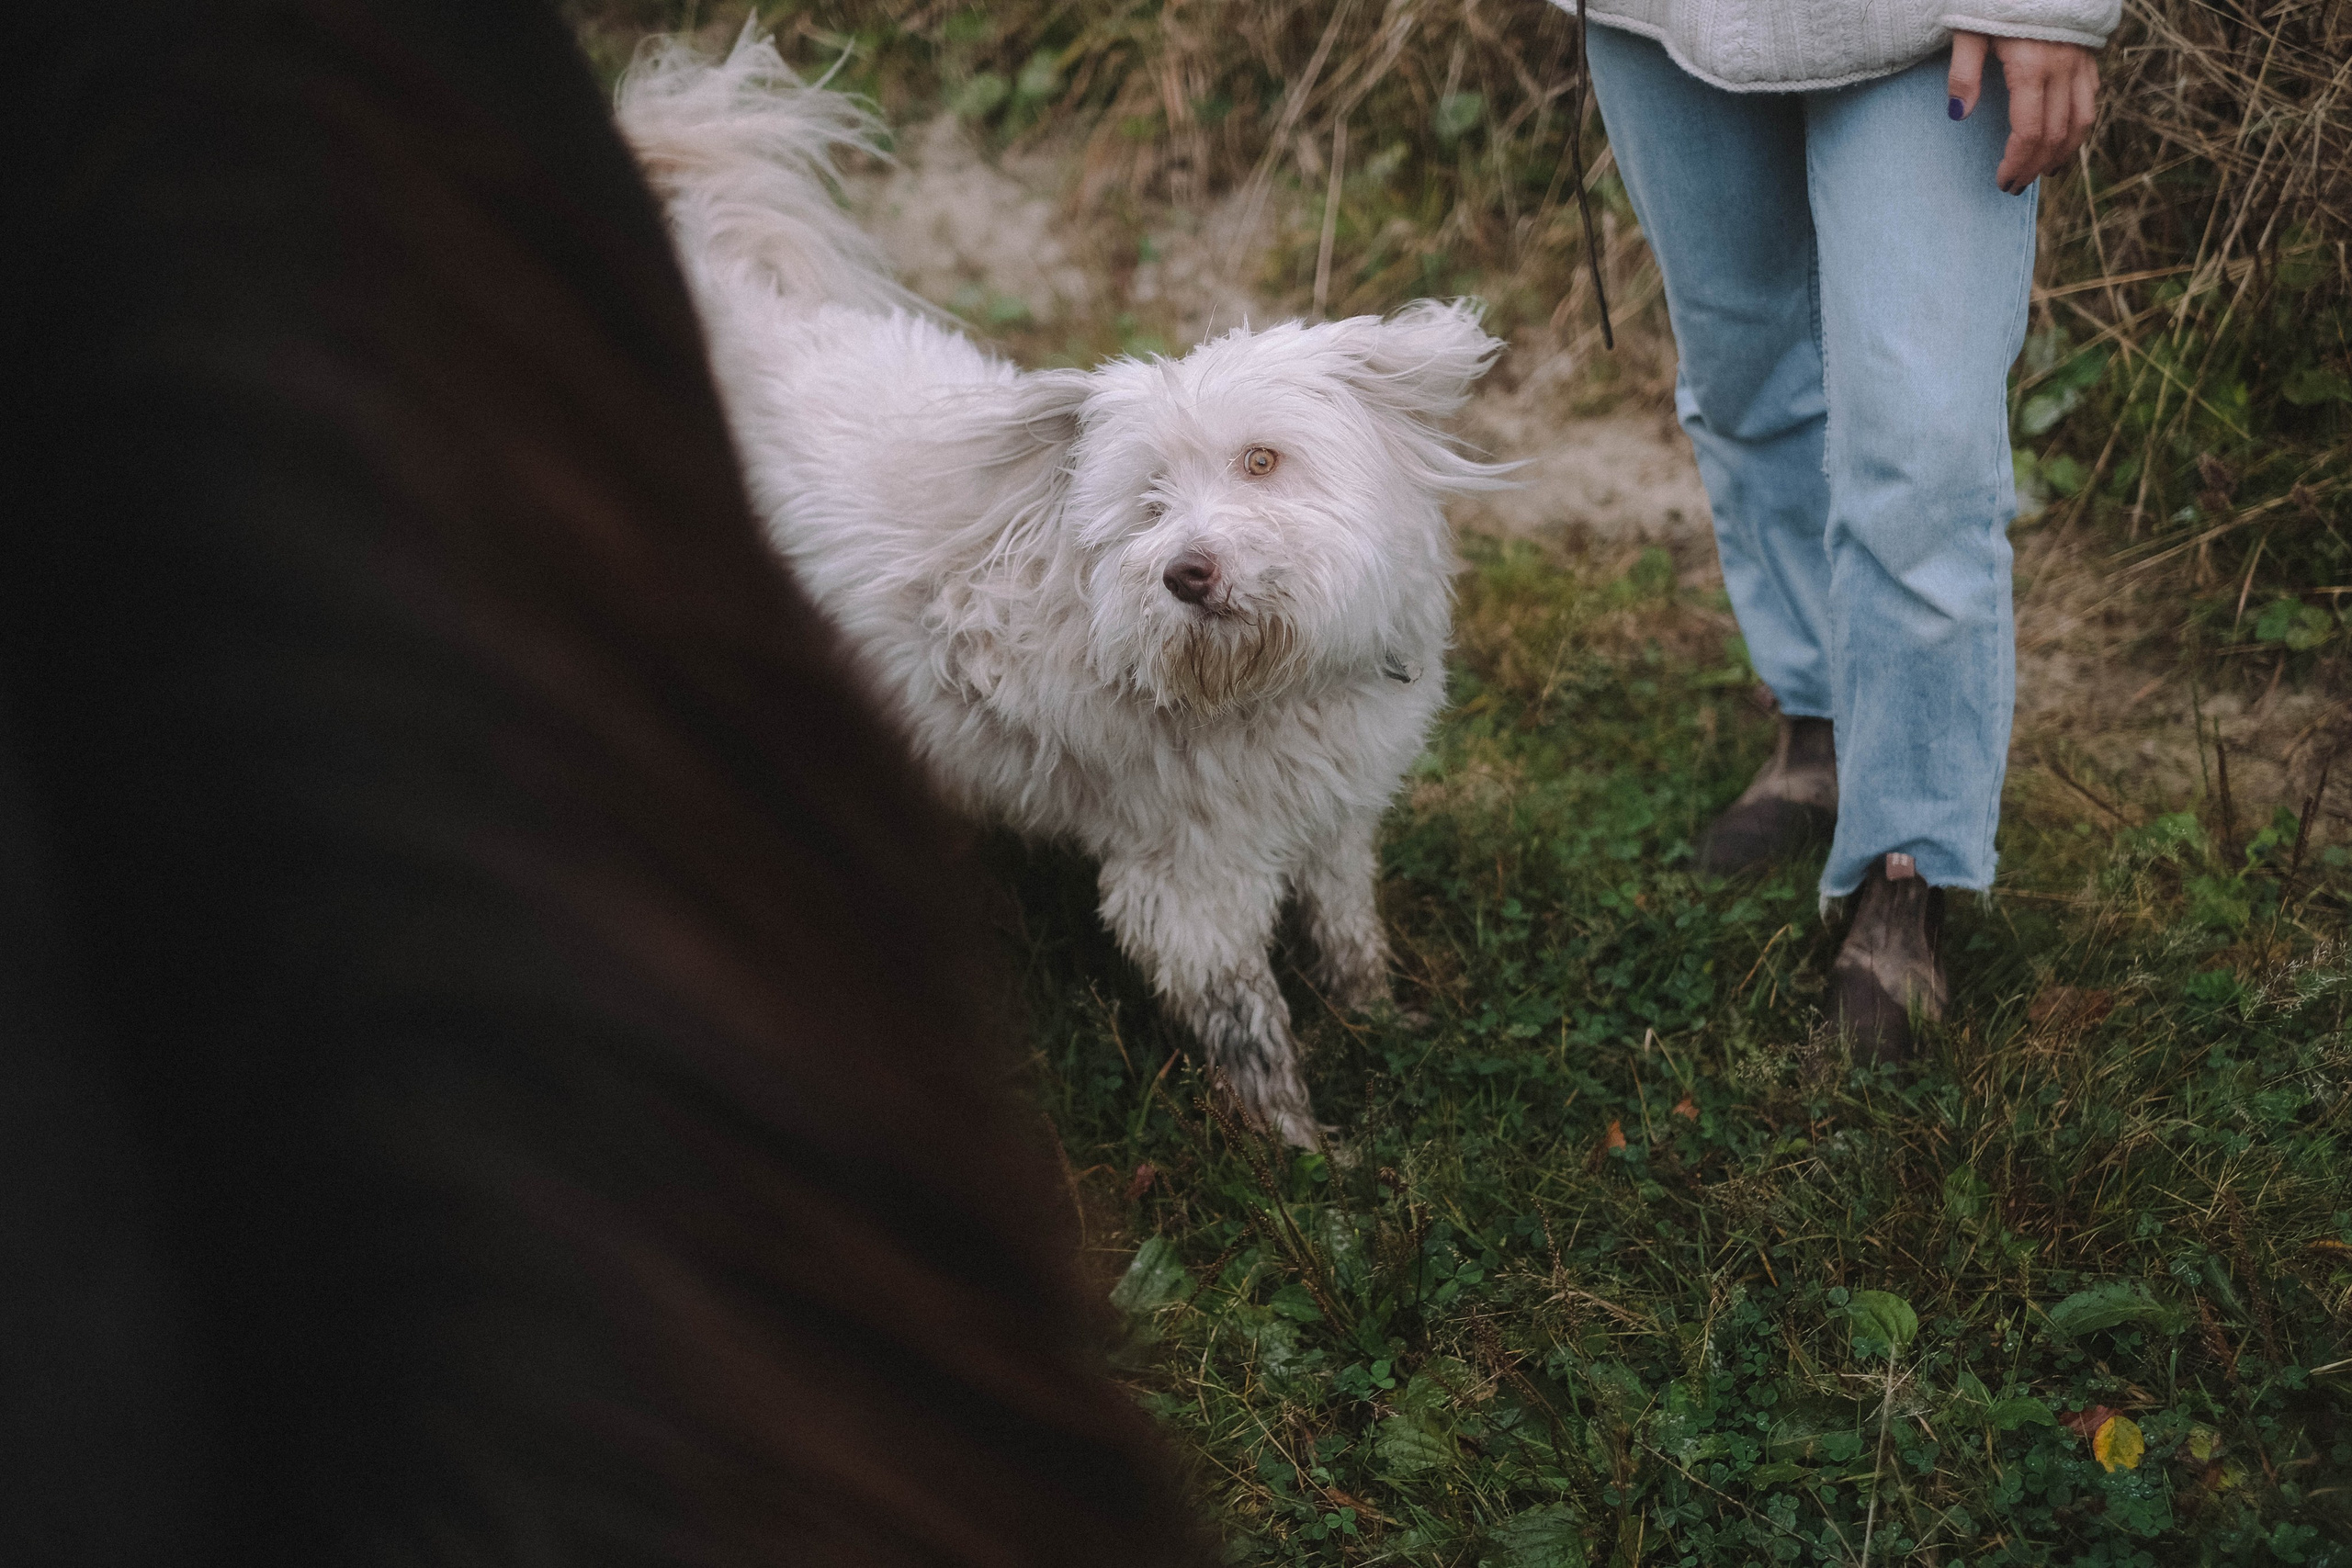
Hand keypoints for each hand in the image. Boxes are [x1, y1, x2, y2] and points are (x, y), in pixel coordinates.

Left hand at [1948, 33, 2098, 194]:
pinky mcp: (2088, 52)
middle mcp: (2062, 66)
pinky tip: (2065, 138)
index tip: (2002, 181)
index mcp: (2031, 65)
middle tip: (2017, 185)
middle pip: (2057, 132)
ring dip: (2065, 152)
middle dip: (2036, 165)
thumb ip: (1962, 73)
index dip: (2017, 161)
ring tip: (2045, 172)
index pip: (2029, 131)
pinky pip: (2091, 96)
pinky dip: (2079, 124)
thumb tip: (1956, 116)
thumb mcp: (1969, 29)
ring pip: (2082, 118)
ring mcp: (2080, 59)